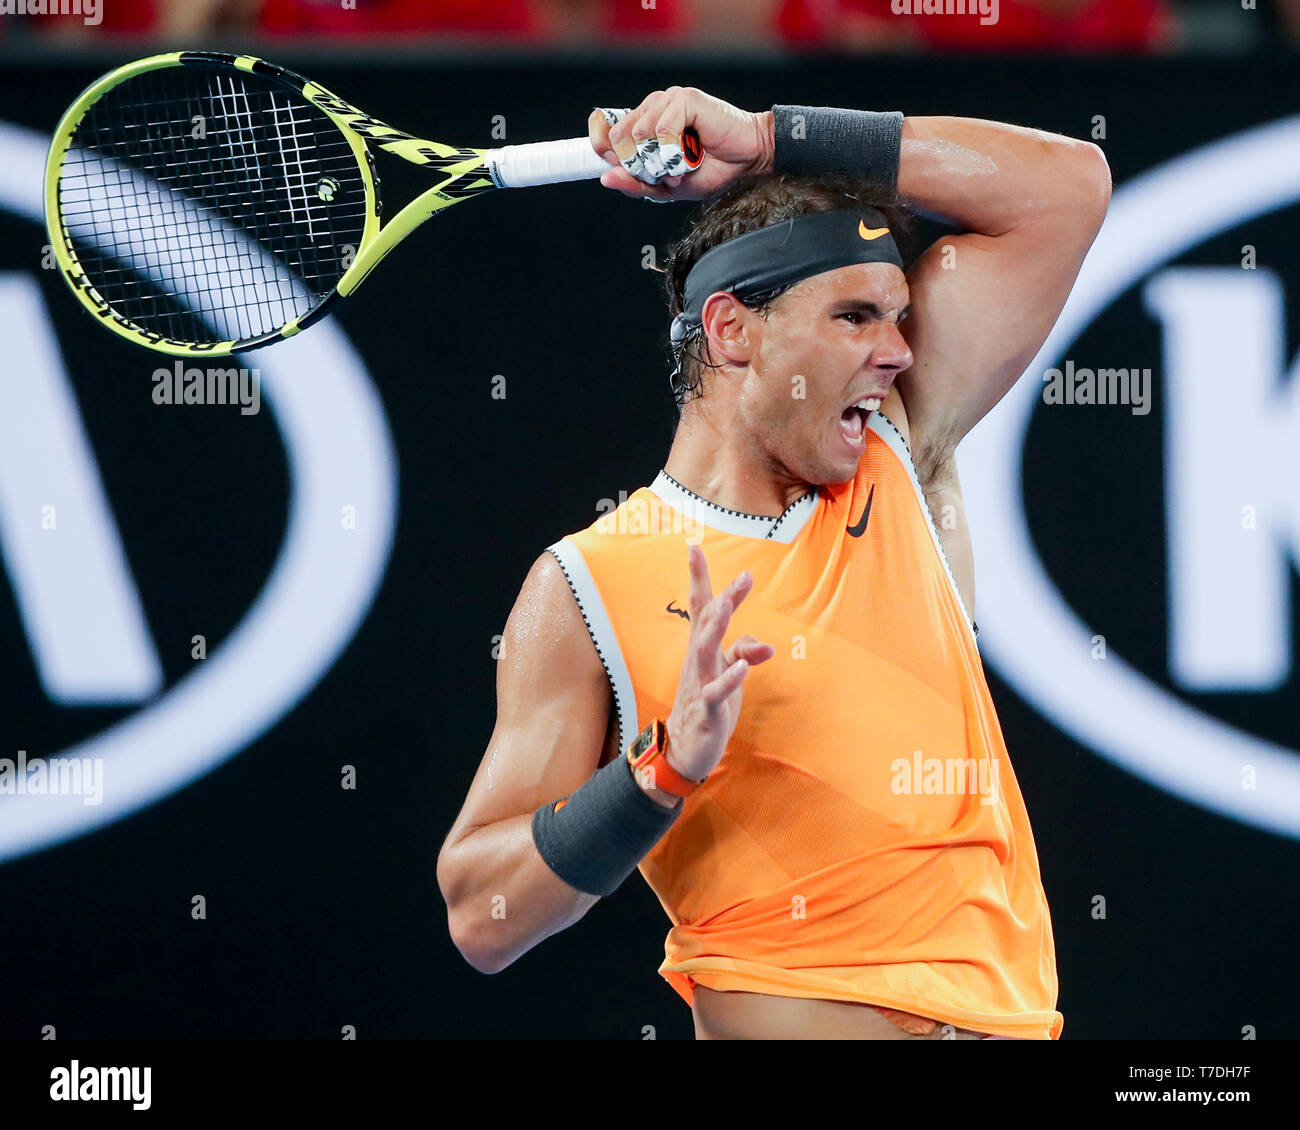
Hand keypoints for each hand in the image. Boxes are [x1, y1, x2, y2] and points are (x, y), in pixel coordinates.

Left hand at [588, 88, 774, 202]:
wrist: (747, 160)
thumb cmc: (712, 169)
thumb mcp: (667, 188)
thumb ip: (637, 184)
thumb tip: (606, 178)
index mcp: (643, 124)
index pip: (603, 125)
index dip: (600, 145)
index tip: (614, 166)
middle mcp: (651, 108)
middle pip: (617, 136)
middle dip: (636, 165)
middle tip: (661, 175)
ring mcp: (667, 100)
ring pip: (638, 134)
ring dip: (658, 162)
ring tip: (680, 168)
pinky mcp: (685, 99)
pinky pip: (662, 129)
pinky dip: (673, 152)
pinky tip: (689, 156)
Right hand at [665, 543, 774, 780]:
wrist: (684, 748)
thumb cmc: (707, 704)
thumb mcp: (729, 674)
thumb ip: (743, 653)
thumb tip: (767, 647)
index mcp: (702, 648)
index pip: (699, 607)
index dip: (698, 578)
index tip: (694, 547)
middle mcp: (698, 660)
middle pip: (707, 623)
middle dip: (723, 598)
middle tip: (743, 576)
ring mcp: (701, 683)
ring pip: (706, 651)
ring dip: (717, 629)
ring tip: (726, 607)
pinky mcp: (707, 709)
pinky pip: (717, 692)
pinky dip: (730, 678)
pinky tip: (742, 667)